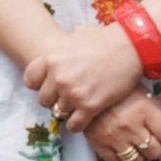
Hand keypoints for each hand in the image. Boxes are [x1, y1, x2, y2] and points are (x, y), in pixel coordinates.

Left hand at [17, 17, 147, 129]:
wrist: (130, 46)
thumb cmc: (105, 38)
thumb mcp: (75, 36)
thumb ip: (62, 48)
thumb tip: (60, 49)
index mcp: (51, 59)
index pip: (30, 80)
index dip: (38, 84)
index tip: (48, 85)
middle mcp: (58, 78)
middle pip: (43, 99)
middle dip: (53, 99)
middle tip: (65, 97)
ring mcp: (73, 94)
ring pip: (58, 112)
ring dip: (66, 111)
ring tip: (76, 107)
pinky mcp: (90, 107)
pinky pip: (74, 125)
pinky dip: (77, 125)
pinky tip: (83, 119)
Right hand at [89, 90, 160, 160]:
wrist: (84, 88)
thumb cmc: (118, 90)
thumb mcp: (142, 93)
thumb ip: (158, 111)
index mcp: (144, 111)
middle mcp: (131, 127)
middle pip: (155, 151)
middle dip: (156, 147)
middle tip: (151, 140)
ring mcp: (114, 138)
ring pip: (137, 160)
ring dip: (140, 154)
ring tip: (136, 144)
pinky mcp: (99, 144)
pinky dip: (121, 156)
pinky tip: (121, 146)